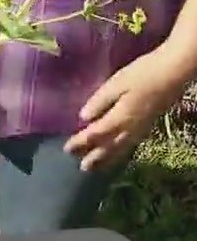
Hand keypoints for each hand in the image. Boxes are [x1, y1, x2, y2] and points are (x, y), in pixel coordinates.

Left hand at [64, 47, 188, 170]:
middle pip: (108, 147)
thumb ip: (99, 101)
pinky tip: (117, 153)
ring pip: (121, 149)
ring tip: (96, 168)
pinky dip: (120, 153)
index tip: (67, 149)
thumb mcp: (117, 83)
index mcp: (119, 118)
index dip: (80, 143)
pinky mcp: (148, 125)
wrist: (174, 72)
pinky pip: (131, 145)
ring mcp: (140, 128)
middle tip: (82, 168)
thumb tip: (83, 118)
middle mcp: (129, 128)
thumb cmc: (143, 74)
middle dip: (94, 157)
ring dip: (107, 159)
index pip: (94, 135)